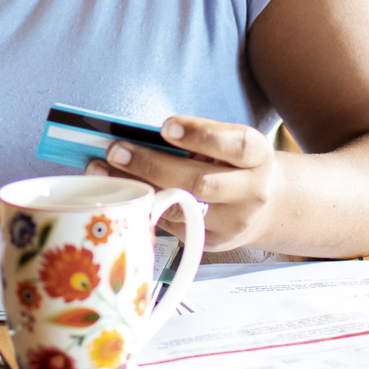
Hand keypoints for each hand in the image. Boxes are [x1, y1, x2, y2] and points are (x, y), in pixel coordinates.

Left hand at [87, 115, 280, 251]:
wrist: (265, 206)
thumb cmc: (235, 164)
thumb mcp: (228, 144)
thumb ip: (197, 139)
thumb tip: (140, 132)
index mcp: (258, 158)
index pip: (235, 145)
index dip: (200, 135)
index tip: (165, 127)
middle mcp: (250, 192)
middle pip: (200, 182)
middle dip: (152, 165)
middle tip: (117, 149)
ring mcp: (231, 222)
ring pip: (181, 207)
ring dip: (138, 187)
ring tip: (104, 169)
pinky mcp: (210, 242)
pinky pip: (172, 225)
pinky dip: (142, 207)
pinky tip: (118, 193)